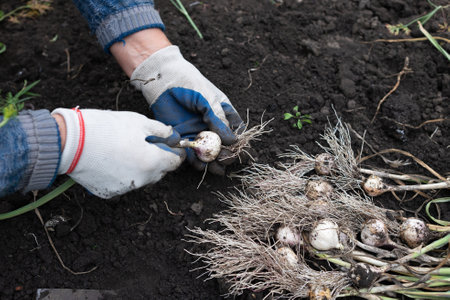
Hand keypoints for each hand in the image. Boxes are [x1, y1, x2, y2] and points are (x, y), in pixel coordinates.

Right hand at [51, 108, 184, 198]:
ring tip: (124, 150)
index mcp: (152, 162)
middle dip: (157, 159)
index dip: (175, 152)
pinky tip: (111, 160)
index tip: (170, 145)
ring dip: (140, 167)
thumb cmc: (106, 128)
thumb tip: (173, 137)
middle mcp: (142, 180)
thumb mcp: (138, 122)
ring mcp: (126, 188)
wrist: (70, 142)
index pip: (175, 162)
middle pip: (159, 172)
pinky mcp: (110, 193)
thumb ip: (161, 131)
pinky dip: (123, 174)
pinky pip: (124, 184)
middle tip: (145, 144)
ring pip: (142, 179)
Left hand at [130, 45, 242, 173]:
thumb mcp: (207, 99)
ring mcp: (199, 133)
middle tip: (225, 159)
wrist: (162, 81)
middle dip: (227, 155)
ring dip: (214, 162)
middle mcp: (213, 126)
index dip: (241, 143)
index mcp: (224, 114)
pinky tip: (200, 164)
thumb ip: (218, 119)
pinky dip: (197, 161)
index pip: (238, 132)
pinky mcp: (184, 138)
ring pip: (210, 153)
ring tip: (215, 168)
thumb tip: (232, 141)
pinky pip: (193, 153)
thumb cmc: (189, 83)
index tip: (239, 151)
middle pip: (225, 146)